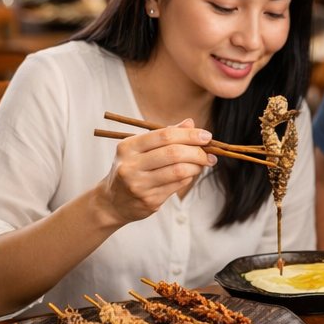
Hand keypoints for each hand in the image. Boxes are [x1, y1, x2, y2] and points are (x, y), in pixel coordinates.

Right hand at [95, 119, 215, 224]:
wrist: (114, 201)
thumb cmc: (132, 169)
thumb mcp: (140, 149)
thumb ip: (165, 136)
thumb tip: (190, 123)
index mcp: (128, 147)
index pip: (164, 136)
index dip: (189, 135)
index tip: (206, 136)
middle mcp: (131, 165)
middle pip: (174, 153)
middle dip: (197, 152)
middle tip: (210, 154)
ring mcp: (139, 184)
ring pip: (179, 171)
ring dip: (197, 167)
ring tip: (202, 164)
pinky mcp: (149, 200)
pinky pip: (178, 185)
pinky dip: (189, 177)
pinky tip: (190, 174)